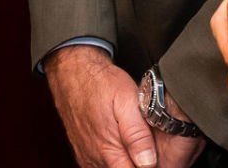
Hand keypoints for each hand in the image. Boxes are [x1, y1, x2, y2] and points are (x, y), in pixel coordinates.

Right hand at [45, 45, 193, 167]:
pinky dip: (113, 158)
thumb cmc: (100, 82)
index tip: (155, 156)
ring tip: (134, 143)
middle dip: (138, 163)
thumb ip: (137, 134)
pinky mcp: (83, 152)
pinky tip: (120, 143)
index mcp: (109, 150)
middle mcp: (95, 159)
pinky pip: (101, 164)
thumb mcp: (127, 100)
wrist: (72, 70)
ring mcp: (87, 157)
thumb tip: (148, 162)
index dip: (148, 167)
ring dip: (125, 161)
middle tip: (146, 146)